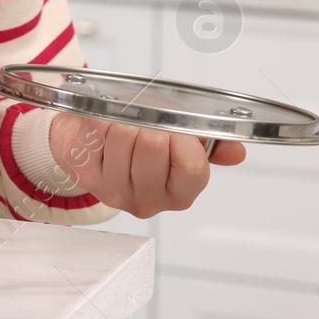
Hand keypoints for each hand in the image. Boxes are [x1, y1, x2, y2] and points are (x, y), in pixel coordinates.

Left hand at [50, 113, 246, 217]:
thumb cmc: (142, 139)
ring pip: (123, 135)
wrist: (94, 139)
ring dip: (125, 118)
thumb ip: (212, 146)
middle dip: (152, 122)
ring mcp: (113, 190)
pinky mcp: (84, 173)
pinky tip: (104, 124)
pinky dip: (100, 118)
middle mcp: (147, 200)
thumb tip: (235, 151)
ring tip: (126, 122)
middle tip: (147, 120)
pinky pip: (95, 131)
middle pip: (153, 145)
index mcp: (179, 194)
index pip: (191, 165)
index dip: (183, 138)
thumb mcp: (184, 142)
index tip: (175, 127)